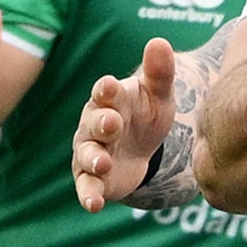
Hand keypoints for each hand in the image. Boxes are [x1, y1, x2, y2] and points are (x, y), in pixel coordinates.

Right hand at [73, 37, 175, 207]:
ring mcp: (90, 151)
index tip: (112, 86)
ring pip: (86, 154)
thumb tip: (159, 41)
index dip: (107, 89)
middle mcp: (94, 124)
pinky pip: (86, 187)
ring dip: (93, 159)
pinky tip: (94, 205)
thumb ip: (159, 72)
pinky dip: (88, 195)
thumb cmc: (146, 114)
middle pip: (94, 122)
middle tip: (112, 124)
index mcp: (110, 99)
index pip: (105, 91)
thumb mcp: (158, 94)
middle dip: (101, 123)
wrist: (142, 148)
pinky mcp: (93, 179)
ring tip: (102, 164)